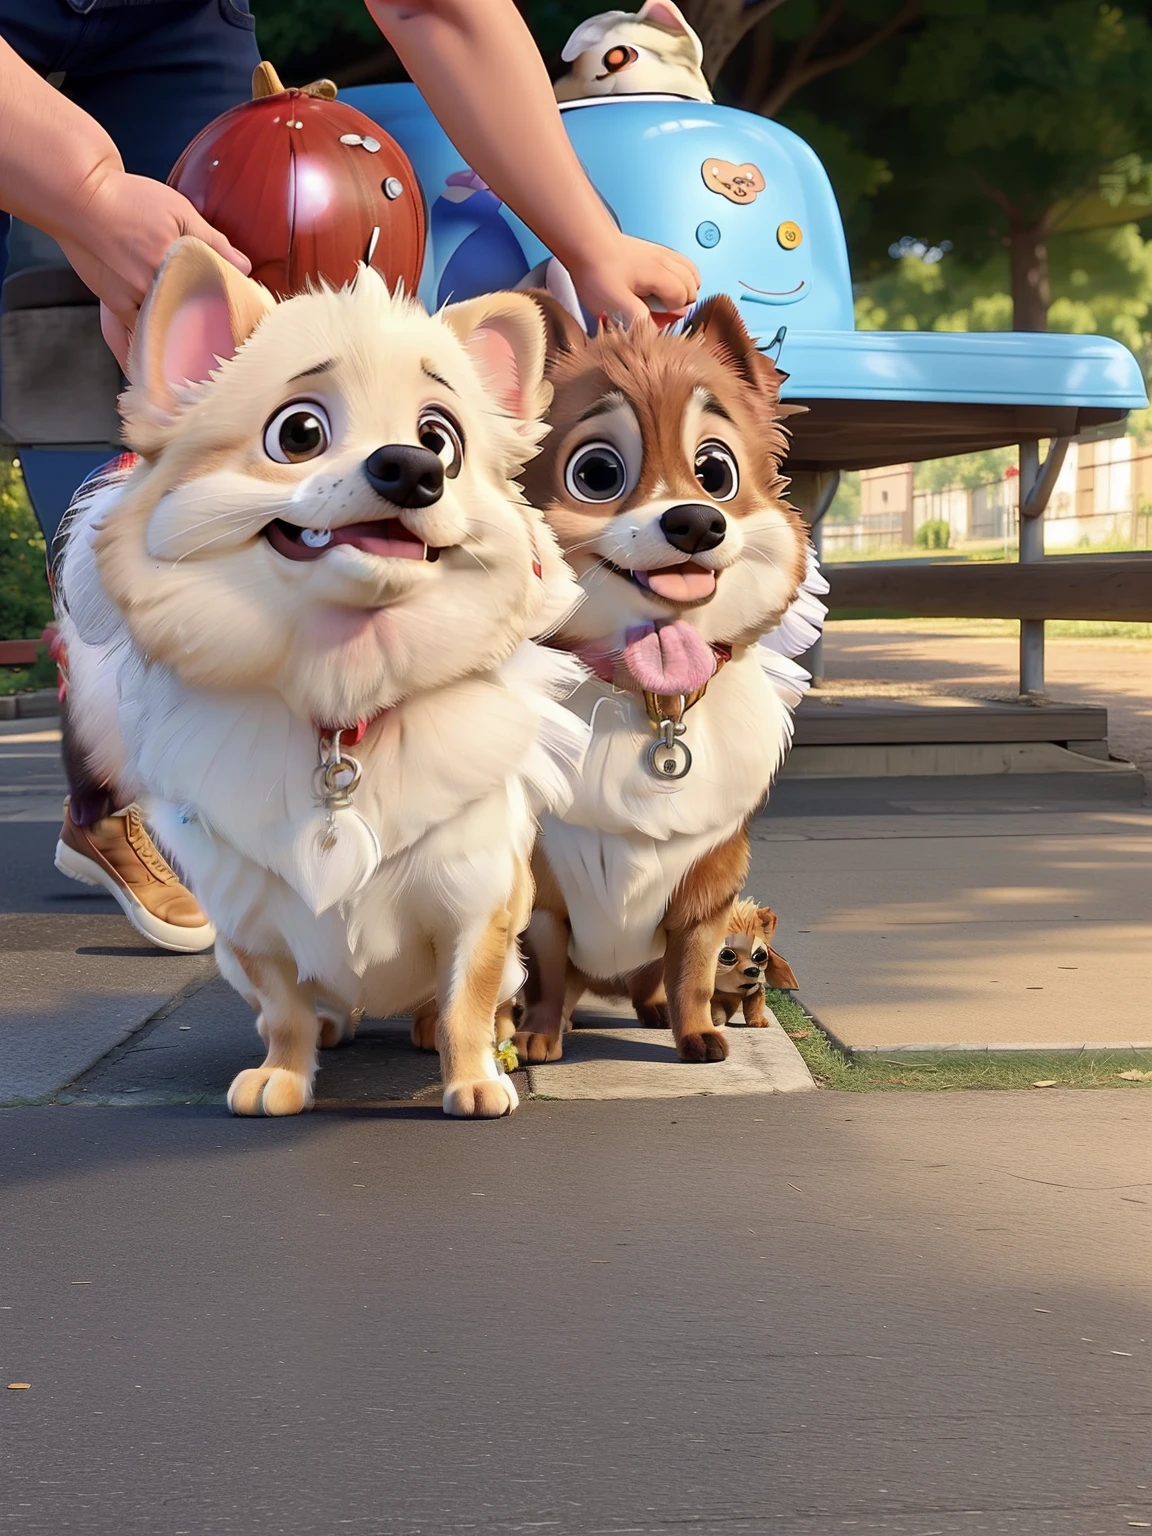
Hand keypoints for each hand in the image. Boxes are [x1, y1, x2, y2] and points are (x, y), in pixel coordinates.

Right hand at [56, 166, 249, 369]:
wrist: (78, 196)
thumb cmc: (127, 198)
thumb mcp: (178, 210)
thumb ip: (212, 240)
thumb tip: (244, 266)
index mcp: (175, 260)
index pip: (213, 294)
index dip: (230, 307)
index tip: (242, 316)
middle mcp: (153, 283)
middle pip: (192, 315)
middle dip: (210, 327)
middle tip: (228, 338)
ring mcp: (131, 296)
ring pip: (166, 327)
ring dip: (184, 337)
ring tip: (202, 349)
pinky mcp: (114, 303)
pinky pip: (140, 332)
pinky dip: (156, 339)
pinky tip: (170, 347)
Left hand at [565, 233, 700, 326]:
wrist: (587, 241)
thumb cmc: (597, 269)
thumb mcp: (614, 301)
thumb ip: (637, 316)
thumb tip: (654, 331)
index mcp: (658, 274)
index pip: (683, 299)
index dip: (672, 313)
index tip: (656, 317)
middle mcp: (665, 261)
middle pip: (692, 285)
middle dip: (682, 302)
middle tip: (660, 310)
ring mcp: (663, 254)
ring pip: (692, 272)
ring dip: (685, 288)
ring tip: (667, 298)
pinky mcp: (657, 250)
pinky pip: (683, 263)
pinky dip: (682, 275)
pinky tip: (666, 284)